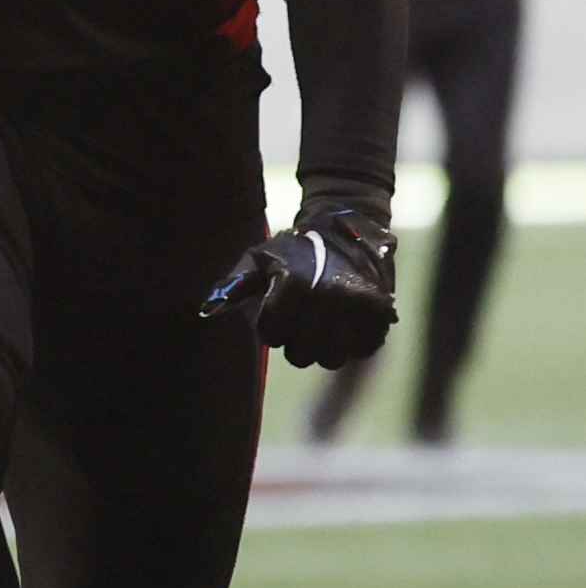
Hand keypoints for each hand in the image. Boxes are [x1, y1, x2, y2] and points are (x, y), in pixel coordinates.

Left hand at [201, 206, 396, 369]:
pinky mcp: (382, 313)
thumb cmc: (294, 249)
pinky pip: (361, 351)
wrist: (347, 228)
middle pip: (302, 354)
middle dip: (293, 344)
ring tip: (319, 327)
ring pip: (332, 359)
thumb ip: (234, 285)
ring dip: (322, 349)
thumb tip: (206, 310)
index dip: (269, 330)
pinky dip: (351, 345)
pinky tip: (342, 325)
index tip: (274, 317)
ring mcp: (359, 305)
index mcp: (295, 282)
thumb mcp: (259, 258)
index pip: (272, 334)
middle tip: (297, 325)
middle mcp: (330, 295)